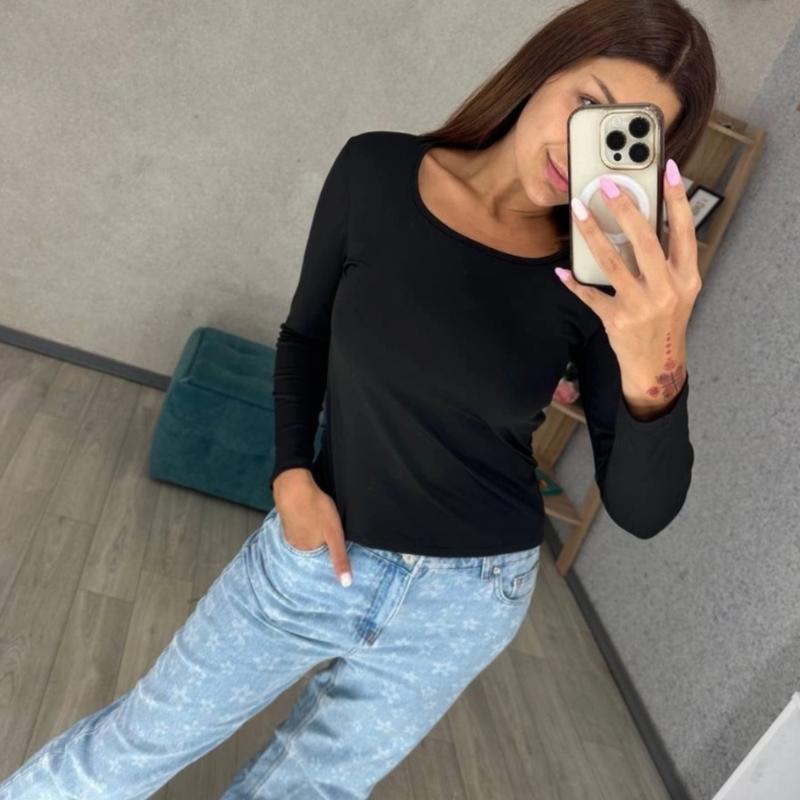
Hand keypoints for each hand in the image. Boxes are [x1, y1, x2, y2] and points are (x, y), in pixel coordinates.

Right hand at [275, 481, 352, 586]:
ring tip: (321, 524)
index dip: (330, 554)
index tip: (335, 547)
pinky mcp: (288, 518)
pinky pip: (299, 526)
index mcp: (307, 551)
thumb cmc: (317, 508)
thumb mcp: (334, 534)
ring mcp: (289, 531)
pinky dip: (305, 523)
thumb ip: (339, 557)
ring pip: (306, 537)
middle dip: (321, 544)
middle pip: (313, 549)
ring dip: (312, 533)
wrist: (294, 485)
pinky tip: (310, 516)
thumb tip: (346, 584)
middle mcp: (295, 545)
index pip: (321, 561)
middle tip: (328, 531)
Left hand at [555, 160, 701, 398]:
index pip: (684, 230)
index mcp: (686, 277)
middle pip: (645, 241)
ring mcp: (641, 306)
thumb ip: (668, 259)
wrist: (657, 365)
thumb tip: (645, 221)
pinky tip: (562, 272)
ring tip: (578, 211)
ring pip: (612, 262)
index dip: (676, 199)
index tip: (668, 170)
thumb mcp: (679, 290)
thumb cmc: (666, 321)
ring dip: (592, 234)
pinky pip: (590, 295)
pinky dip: (574, 283)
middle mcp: (666, 289)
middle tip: (607, 186)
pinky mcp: (617, 320)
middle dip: (625, 209)